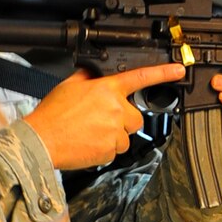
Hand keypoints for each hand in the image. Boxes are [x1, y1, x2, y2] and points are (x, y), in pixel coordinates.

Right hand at [27, 61, 187, 170]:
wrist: (42, 140)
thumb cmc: (53, 114)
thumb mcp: (70, 85)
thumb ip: (89, 78)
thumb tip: (95, 73)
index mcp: (107, 89)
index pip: (140, 77)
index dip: (163, 73)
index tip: (179, 70)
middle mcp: (115, 109)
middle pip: (135, 117)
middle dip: (123, 121)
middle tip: (102, 122)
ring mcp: (114, 131)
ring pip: (125, 137)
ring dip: (113, 136)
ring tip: (91, 134)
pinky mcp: (110, 150)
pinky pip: (114, 151)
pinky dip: (104, 149)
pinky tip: (88, 143)